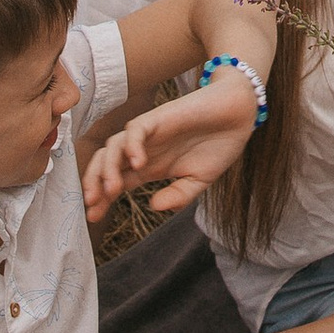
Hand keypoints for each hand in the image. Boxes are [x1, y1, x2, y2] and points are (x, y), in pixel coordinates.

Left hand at [81, 69, 260, 220]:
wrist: (239, 114)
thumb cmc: (219, 144)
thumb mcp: (199, 181)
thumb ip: (178, 196)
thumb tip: (153, 207)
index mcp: (150, 167)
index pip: (116, 183)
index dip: (102, 199)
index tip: (93, 217)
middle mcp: (143, 150)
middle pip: (105, 165)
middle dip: (94, 184)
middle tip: (93, 206)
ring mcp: (148, 134)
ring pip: (113, 147)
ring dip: (108, 168)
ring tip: (112, 189)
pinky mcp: (158, 117)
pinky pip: (135, 129)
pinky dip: (132, 145)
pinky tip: (138, 163)